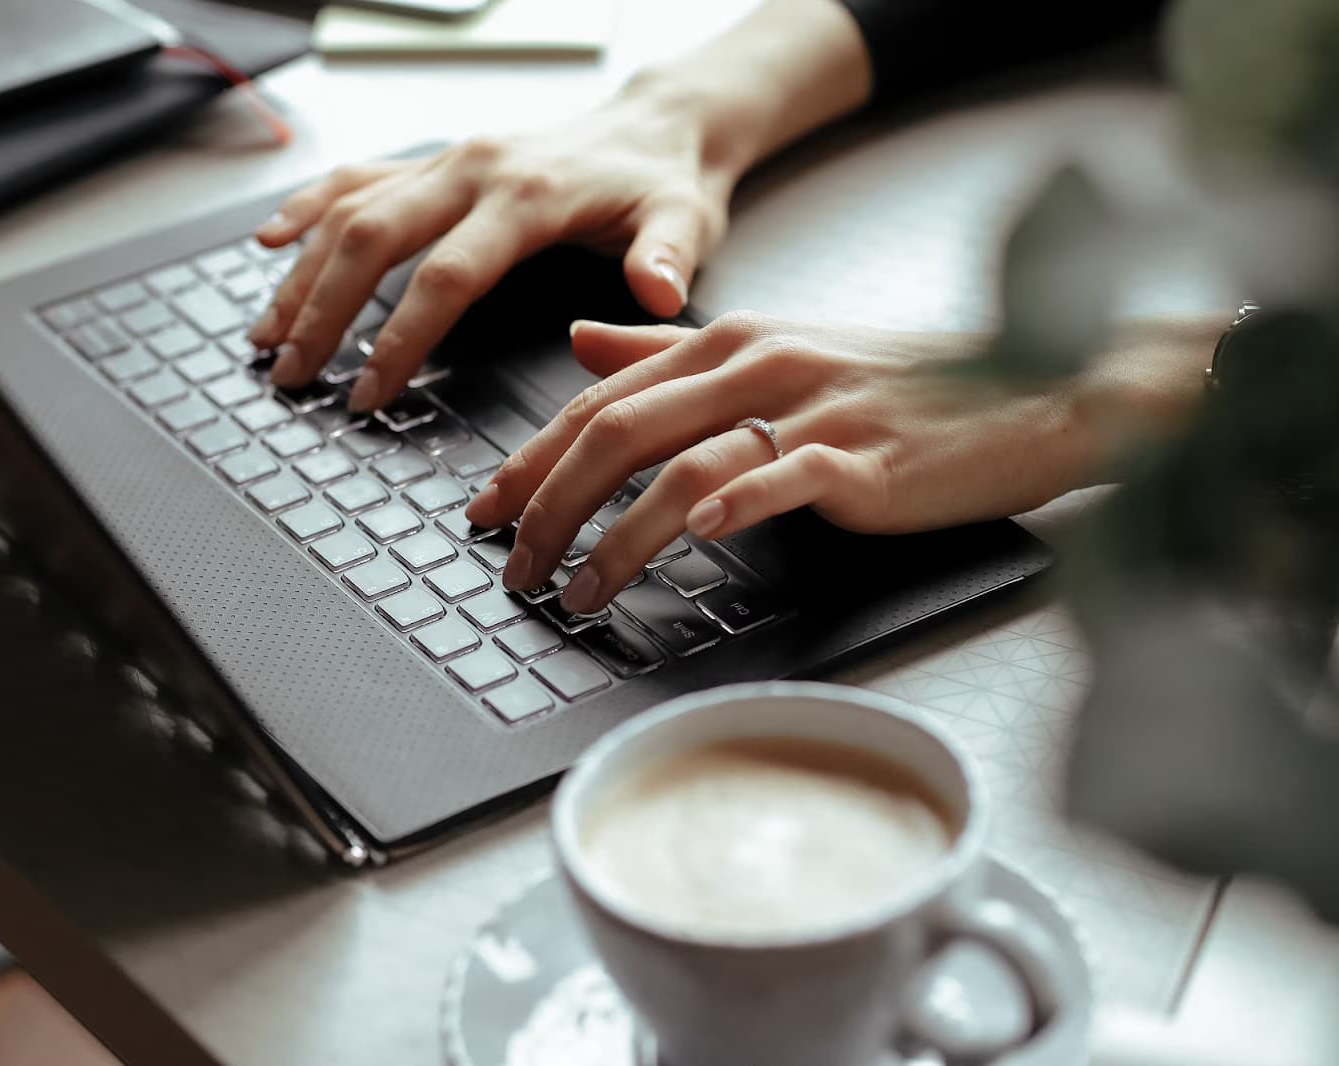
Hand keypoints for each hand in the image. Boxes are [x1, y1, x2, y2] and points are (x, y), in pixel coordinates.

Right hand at [245, 85, 739, 412]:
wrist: (657, 124)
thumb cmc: (667, 183)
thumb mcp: (686, 220)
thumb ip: (667, 257)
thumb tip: (655, 293)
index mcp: (527, 195)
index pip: (446, 275)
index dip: (401, 338)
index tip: (368, 392)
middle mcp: (474, 169)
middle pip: (373, 238)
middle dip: (323, 310)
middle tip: (291, 374)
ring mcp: (449, 160)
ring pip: (352, 208)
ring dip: (302, 271)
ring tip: (266, 334)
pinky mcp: (439, 161)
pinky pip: (359, 177)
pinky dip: (309, 207)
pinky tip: (271, 241)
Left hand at [463, 314, 1100, 615]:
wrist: (1028, 389)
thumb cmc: (899, 383)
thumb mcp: (774, 350)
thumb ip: (669, 349)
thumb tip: (578, 340)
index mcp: (729, 341)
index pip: (600, 400)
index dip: (529, 457)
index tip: (482, 509)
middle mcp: (758, 364)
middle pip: (618, 431)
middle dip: (547, 504)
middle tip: (510, 564)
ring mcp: (812, 410)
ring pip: (682, 465)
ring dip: (615, 536)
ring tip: (577, 590)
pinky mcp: (864, 456)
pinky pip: (785, 476)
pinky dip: (733, 505)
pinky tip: (695, 539)